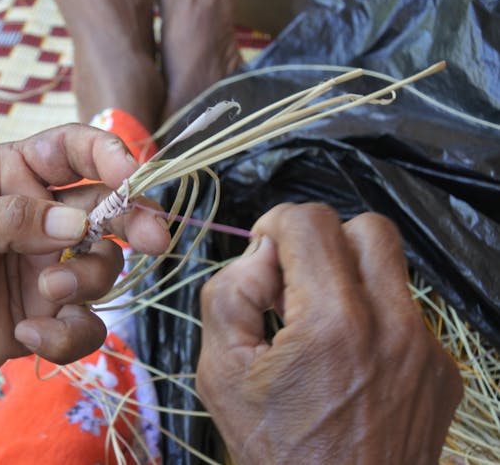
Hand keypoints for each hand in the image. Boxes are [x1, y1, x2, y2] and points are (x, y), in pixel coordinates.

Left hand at [0, 124, 169, 385]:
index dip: (108, 152)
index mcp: (13, 177)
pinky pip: (87, 324)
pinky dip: (66, 333)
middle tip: (155, 238)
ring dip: (86, 280)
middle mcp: (43, 218)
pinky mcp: (53, 314)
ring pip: (105, 265)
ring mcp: (52, 265)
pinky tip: (26, 333)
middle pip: (109, 208)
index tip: (132, 172)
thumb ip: (8, 218)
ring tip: (47, 290)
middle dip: (136, 219)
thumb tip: (75, 225)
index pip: (73, 151)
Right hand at [196, 203, 461, 463]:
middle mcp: (393, 327)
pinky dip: (373, 318)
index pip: (311, 222)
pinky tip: (348, 362)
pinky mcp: (443, 372)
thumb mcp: (221, 373)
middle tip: (295, 281)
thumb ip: (229, 293)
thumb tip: (262, 256)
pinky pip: (406, 313)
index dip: (276, 225)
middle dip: (323, 240)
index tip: (263, 255)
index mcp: (333, 324)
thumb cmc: (276, 453)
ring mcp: (427, 351)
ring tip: (320, 326)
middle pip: (367, 228)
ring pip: (391, 269)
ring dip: (349, 277)